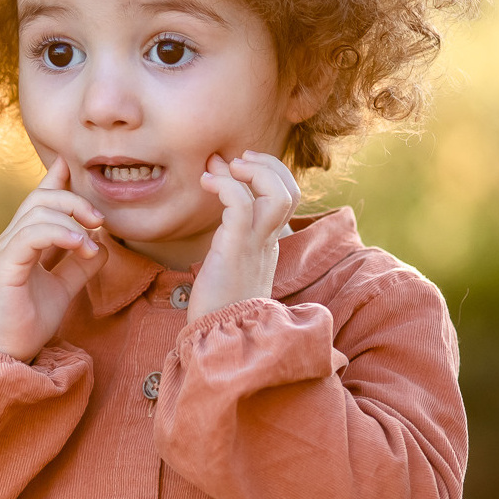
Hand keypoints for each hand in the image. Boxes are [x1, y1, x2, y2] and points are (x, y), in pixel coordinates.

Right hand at [0, 157, 106, 360]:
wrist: (7, 352)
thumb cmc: (28, 322)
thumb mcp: (63, 289)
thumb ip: (79, 266)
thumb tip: (103, 245)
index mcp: (24, 242)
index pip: (38, 201)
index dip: (55, 180)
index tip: (73, 168)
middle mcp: (12, 240)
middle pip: (39, 198)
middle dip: (74, 200)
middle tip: (99, 220)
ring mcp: (7, 251)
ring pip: (37, 212)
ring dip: (71, 219)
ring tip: (91, 242)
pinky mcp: (6, 265)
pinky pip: (31, 235)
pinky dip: (59, 233)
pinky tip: (80, 244)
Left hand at [187, 150, 300, 323]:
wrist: (219, 339)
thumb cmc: (216, 303)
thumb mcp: (226, 261)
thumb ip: (227, 233)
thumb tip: (218, 205)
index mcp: (269, 243)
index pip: (287, 198)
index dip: (269, 172)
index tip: (237, 164)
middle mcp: (269, 242)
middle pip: (291, 192)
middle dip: (268, 165)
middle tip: (238, 159)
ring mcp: (256, 246)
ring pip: (277, 195)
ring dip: (254, 171)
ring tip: (225, 167)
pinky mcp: (235, 250)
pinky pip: (240, 206)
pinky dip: (225, 185)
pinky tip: (206, 183)